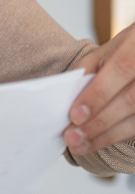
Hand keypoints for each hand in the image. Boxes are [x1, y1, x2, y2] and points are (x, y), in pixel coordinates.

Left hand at [64, 22, 134, 154]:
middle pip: (132, 100)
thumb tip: (66, 93)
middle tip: (73, 137)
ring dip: (109, 135)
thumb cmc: (131, 51)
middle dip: (99, 122)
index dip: (98, 94)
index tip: (74, 115)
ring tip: (82, 145)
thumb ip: (89, 67)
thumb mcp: (110, 48)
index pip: (121, 70)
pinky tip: (101, 141)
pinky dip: (121, 135)